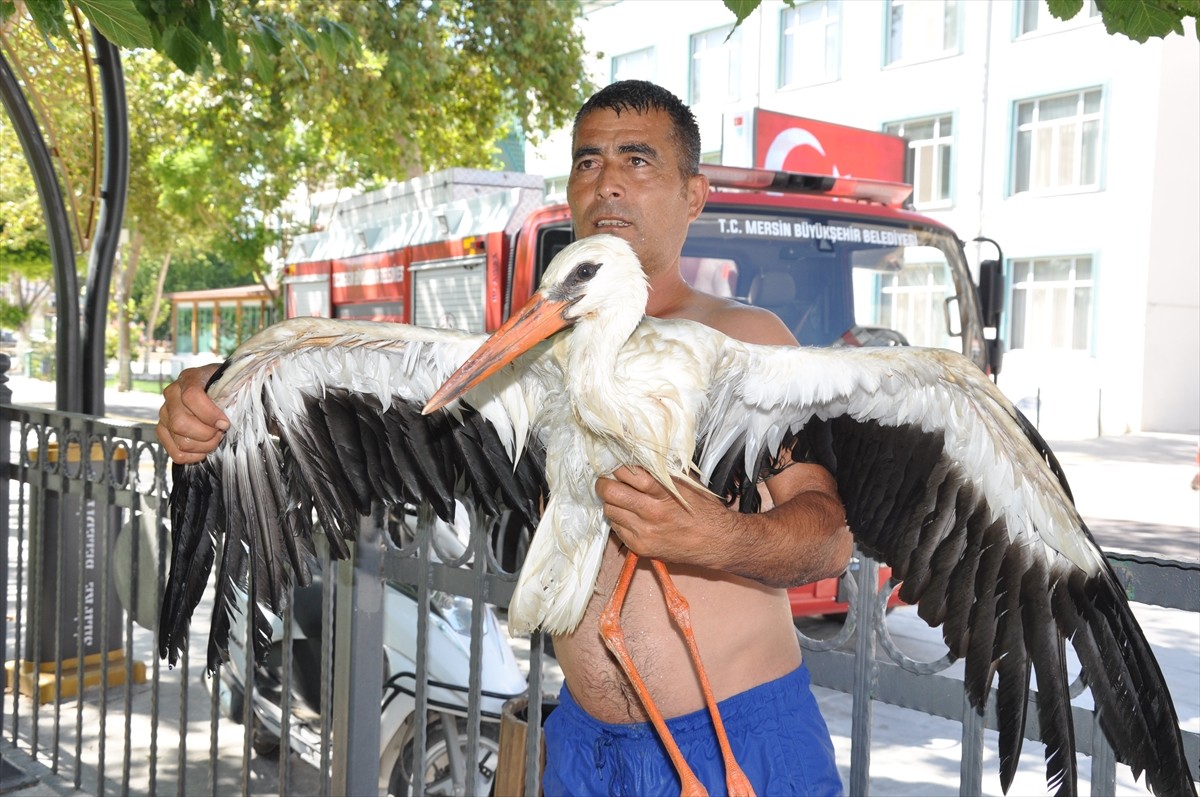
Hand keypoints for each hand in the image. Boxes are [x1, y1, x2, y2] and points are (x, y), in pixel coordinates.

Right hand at [156, 364, 227, 463]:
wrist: (216, 394)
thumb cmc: (226, 390)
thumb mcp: (231, 384)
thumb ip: (235, 390)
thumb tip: (245, 396)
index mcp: (189, 378)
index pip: (191, 396)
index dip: (209, 414)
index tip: (225, 423)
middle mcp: (172, 394)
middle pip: (181, 423)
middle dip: (206, 434)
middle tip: (220, 432)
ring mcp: (164, 414)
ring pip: (180, 440)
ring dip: (203, 446)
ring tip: (214, 438)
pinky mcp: (163, 431)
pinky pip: (176, 453)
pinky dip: (194, 456)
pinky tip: (204, 449)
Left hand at [595, 466, 733, 566]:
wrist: (717, 541)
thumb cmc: (704, 509)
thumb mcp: (687, 482)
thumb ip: (662, 470)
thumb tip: (637, 455)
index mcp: (664, 491)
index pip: (627, 472)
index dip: (617, 465)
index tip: (616, 462)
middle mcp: (651, 512)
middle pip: (610, 492)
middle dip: (604, 483)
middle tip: (608, 480)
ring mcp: (644, 532)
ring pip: (609, 511)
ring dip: (611, 502)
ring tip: (621, 498)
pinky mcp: (641, 547)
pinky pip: (617, 529)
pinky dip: (619, 520)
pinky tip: (631, 516)